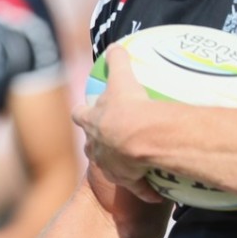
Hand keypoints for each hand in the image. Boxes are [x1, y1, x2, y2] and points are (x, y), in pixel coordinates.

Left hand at [73, 45, 162, 203]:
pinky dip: (145, 189)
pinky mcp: (127, 180)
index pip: (80, 115)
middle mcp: (98, 145)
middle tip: (111, 139)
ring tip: (134, 164)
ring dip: (120, 166)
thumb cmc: (129, 106)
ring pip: (111, 167)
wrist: (139, 138)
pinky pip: (137, 187)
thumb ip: (117, 61)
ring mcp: (111, 165)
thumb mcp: (122, 78)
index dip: (83, 112)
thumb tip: (116, 45)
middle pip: (91, 145)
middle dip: (97, 143)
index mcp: (94, 120)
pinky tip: (156, 191)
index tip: (85, 111)